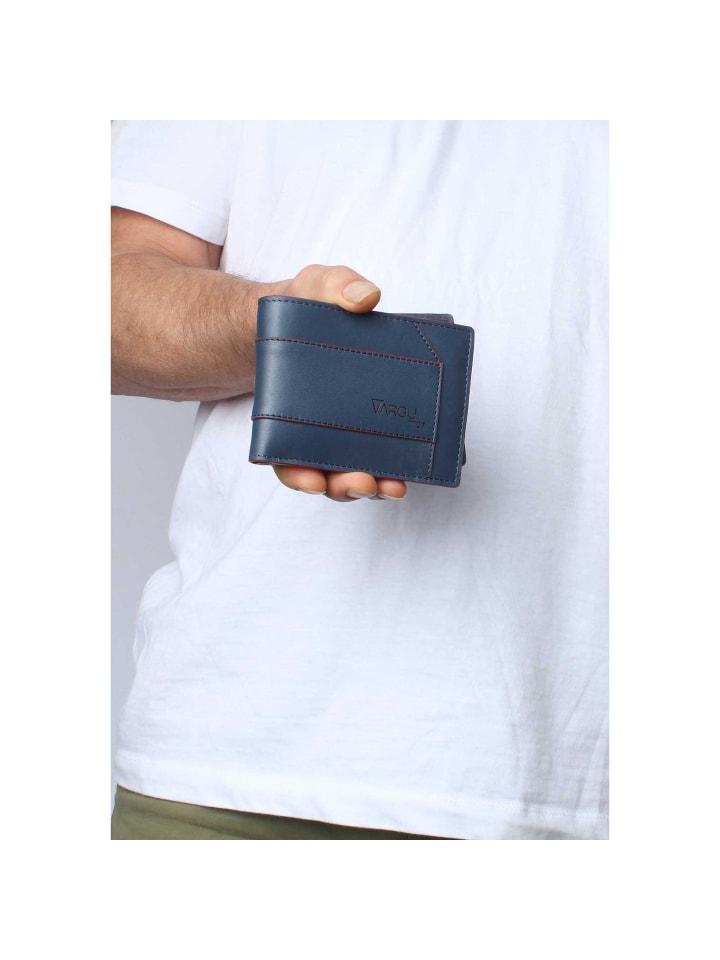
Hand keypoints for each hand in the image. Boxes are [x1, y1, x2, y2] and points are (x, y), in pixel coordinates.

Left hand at [269, 264, 406, 501]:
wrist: (249, 323)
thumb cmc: (298, 307)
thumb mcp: (318, 285)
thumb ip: (339, 284)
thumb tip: (367, 296)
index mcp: (374, 384)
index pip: (404, 423)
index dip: (417, 448)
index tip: (425, 458)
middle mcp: (355, 415)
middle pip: (376, 457)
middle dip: (387, 479)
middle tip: (393, 485)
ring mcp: (323, 432)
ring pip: (342, 472)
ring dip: (354, 487)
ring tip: (361, 485)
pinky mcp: (290, 440)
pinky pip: (300, 469)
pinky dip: (307, 478)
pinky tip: (311, 480)